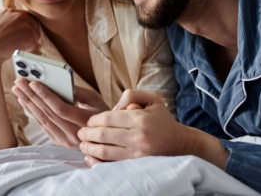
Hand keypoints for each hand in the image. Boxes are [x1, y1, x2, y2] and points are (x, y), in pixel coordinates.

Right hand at [0, 8, 40, 67]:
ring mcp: (25, 24)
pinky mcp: (30, 35)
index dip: (26, 26)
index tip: (22, 34)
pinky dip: (30, 49)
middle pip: (33, 24)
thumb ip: (6, 21)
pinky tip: (21, 51)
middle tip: (22, 43)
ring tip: (20, 48)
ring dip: (30, 42)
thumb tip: (14, 24)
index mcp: (9, 12)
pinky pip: (35, 43)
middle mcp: (18, 15)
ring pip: (35, 34)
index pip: (26, 16)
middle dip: (30, 34)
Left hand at [13, 78, 110, 147]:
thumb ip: (78, 92)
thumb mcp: (95, 99)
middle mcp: (75, 134)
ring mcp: (66, 141)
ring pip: (43, 120)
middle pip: (48, 113)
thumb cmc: (101, 112)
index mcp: (86, 121)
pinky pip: (43, 126)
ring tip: (17, 89)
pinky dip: (32, 113)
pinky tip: (24, 101)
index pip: (61, 109)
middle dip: (31, 96)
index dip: (46, 96)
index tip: (33, 82)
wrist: (106, 136)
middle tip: (19, 82)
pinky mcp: (59, 142)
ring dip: (28, 103)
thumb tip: (58, 83)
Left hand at [77, 90, 193, 164]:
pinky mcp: (137, 165)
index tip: (88, 122)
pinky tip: (90, 157)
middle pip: (104, 135)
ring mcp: (137, 154)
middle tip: (80, 133)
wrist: (180, 144)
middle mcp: (138, 137)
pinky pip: (112, 165)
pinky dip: (98, 162)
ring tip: (82, 144)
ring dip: (89, 148)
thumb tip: (113, 109)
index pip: (109, 118)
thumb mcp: (152, 98)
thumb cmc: (163, 119)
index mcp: (140, 119)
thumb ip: (131, 95)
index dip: (94, 120)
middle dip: (87, 134)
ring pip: (105, 152)